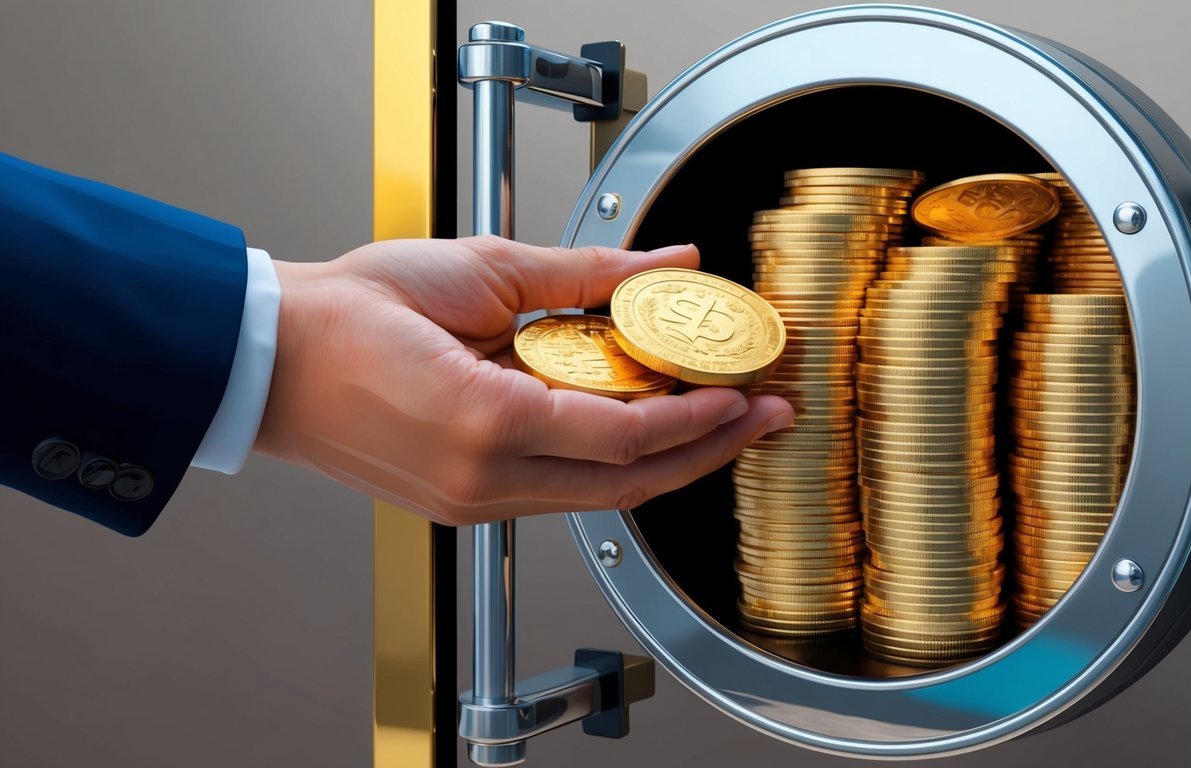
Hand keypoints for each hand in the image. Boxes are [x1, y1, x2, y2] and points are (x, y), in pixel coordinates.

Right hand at [253, 236, 794, 525]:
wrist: (274, 361)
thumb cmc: (350, 314)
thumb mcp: (480, 271)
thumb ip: (585, 275)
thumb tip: (664, 266)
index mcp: (485, 422)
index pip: (626, 436)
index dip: (698, 419)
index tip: (744, 393)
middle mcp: (483, 480)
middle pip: (627, 484)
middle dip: (707, 452)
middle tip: (762, 418)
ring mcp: (471, 500)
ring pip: (597, 497)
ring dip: (665, 462)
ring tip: (717, 423)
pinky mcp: (464, 501)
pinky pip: (560, 491)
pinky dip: (611, 464)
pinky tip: (641, 431)